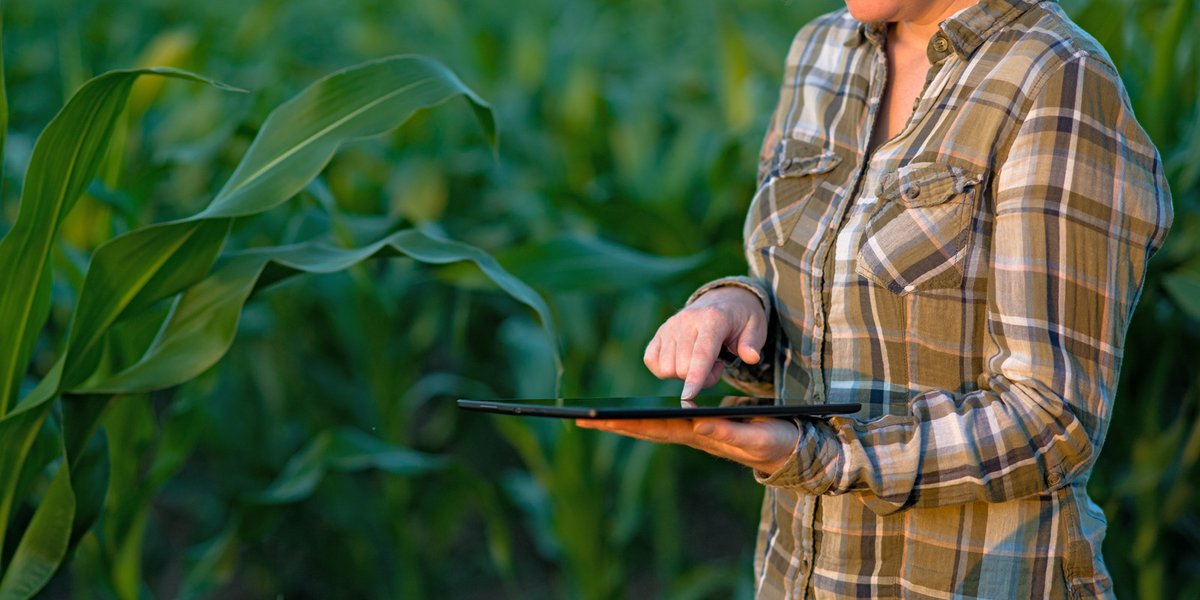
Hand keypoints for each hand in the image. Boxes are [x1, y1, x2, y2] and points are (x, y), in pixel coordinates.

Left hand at [575, 416, 798, 473]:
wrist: (790, 448)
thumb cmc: (776, 442)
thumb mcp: (757, 436)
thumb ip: (729, 432)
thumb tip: (697, 423)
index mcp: (700, 435)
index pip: (655, 428)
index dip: (626, 423)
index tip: (598, 419)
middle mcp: (690, 435)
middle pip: (644, 429)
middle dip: (612, 424)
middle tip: (579, 419)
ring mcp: (693, 432)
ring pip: (650, 427)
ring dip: (621, 422)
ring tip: (591, 418)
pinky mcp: (699, 426)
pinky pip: (662, 422)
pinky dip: (641, 418)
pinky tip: (627, 415)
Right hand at [645, 286, 766, 398]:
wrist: (723, 299)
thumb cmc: (740, 318)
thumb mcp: (756, 327)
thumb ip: (752, 343)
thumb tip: (751, 357)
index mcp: (713, 318)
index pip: (701, 353)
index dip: (695, 377)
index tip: (688, 396)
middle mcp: (687, 320)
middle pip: (683, 367)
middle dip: (701, 378)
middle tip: (716, 366)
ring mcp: (670, 326)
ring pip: (667, 368)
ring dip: (684, 374)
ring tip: (701, 361)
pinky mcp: (659, 332)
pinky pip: (651, 361)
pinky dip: (665, 369)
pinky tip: (683, 360)